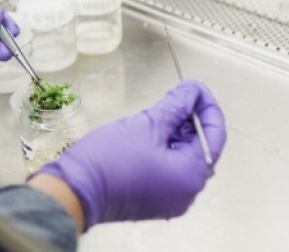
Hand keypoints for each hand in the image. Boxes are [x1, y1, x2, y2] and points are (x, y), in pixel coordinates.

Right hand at [34, 79, 225, 227]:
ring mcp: (170, 199)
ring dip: (177, 134)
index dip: (207, 107)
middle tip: (178, 96)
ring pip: (183, 160)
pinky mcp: (153, 200)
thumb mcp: (146, 124)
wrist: (75, 190)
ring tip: (163, 111)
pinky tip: (153, 132)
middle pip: (199, 148)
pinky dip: (165, 150)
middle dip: (191, 120)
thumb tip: (191, 91)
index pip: (214, 135)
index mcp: (191, 176)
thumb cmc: (109, 160)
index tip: (195, 88)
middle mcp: (187, 193)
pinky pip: (169, 171)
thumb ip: (175, 106)